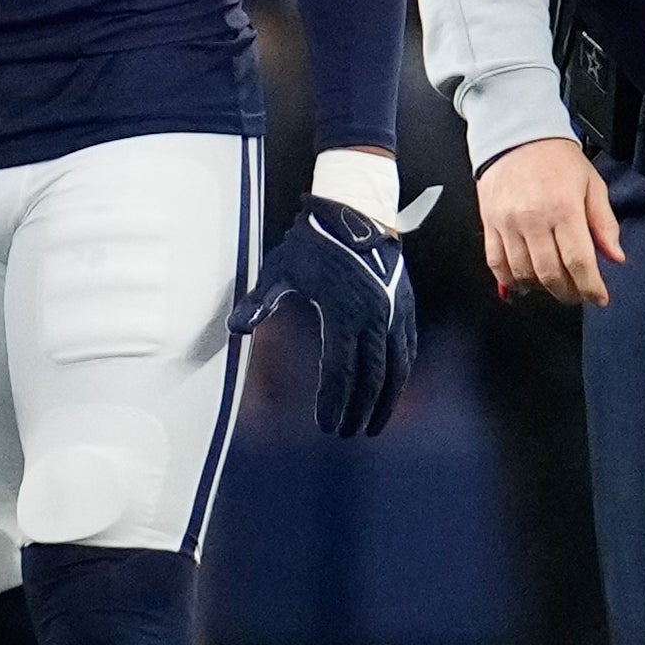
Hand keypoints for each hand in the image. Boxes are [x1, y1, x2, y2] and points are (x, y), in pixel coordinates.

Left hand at [227, 196, 415, 436]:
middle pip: (371, 376)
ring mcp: (394, 310)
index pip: (340, 371)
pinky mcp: (405, 304)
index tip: (326, 427)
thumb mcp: (282, 269)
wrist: (356, 211)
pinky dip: (401, 372)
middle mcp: (374, 316)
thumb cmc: (314, 242)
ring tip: (374, 424)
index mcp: (343, 312)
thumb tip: (236, 328)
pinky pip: (407, 347)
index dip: (334, 403)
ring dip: (386, 399)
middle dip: (360, 410)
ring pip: (396, 366)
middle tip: (349, 433)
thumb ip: (262, 301)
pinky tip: (393, 387)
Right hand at [479, 137, 622, 305]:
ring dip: (541, 288)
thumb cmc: (557, 158)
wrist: (517, 136)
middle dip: (568, 292)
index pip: (578, 260)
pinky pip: (496, 264)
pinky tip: (525, 283)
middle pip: (550, 273)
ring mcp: (508, 223)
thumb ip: (604, 223)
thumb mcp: (592, 185)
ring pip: (523, 273)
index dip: (590, 286)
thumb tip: (616, 257)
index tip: (599, 297)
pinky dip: (510, 280)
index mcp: (564, 208)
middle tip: (579, 294)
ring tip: (556, 286)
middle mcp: (533, 219)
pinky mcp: (489, 224)